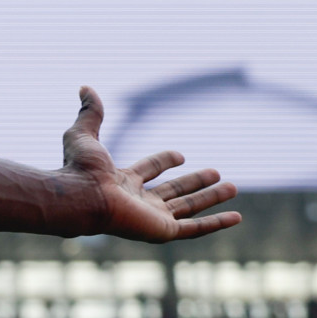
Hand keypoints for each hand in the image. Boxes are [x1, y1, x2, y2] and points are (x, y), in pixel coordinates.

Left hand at [62, 87, 240, 241]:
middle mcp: (135, 201)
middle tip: (216, 172)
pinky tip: (236, 217)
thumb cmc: (80, 169)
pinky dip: (216, 224)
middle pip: (171, 191)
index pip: (147, 170)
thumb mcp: (84, 134)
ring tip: (233, 187)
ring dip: (210, 199)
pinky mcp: (161, 230)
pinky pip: (195, 229)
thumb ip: (90, 113)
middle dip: (193, 182)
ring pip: (187, 208)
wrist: (81, 197)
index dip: (163, 161)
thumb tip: (84, 87)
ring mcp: (149, 217)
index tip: (180, 155)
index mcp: (120, 181)